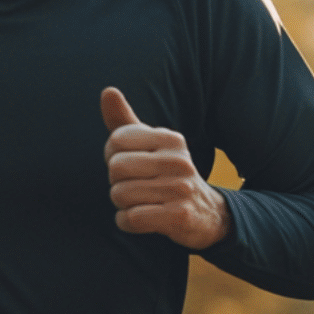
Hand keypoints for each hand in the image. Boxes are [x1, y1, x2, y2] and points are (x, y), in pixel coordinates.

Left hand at [101, 87, 229, 249]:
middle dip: (117, 182)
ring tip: (143, 202)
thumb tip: (107, 91)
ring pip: (120, 195)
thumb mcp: (150, 145)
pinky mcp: (179, 216)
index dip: (113, 156)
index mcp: (171, 139)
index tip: (131, 165)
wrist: (206, 213)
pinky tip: (144, 219)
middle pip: (116, 168)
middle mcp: (179, 161)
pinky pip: (131, 218)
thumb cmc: (167, 174)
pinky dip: (128, 222)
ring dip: (123, 205)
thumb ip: (125, 121)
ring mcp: (181, 189)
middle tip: (137, 186)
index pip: (116, 141)